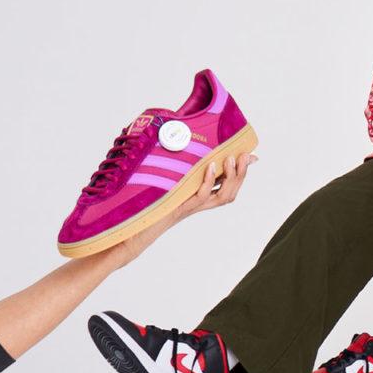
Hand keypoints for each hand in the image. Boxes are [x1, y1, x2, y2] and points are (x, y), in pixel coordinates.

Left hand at [110, 153, 256, 265]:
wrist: (121, 235)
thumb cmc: (133, 209)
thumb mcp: (152, 181)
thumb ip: (163, 166)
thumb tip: (164, 138)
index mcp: (191, 198)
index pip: (224, 186)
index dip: (240, 173)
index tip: (251, 156)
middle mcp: (193, 205)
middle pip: (229, 192)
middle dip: (241, 174)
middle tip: (244, 156)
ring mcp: (187, 207)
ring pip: (221, 196)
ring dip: (230, 177)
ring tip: (231, 159)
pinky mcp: (177, 209)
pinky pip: (200, 197)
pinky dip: (208, 181)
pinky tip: (209, 167)